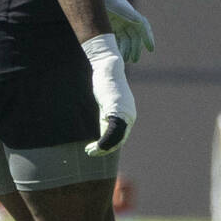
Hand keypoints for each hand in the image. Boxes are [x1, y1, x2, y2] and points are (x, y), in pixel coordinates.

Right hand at [81, 34, 135, 155]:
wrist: (107, 68)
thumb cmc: (104, 85)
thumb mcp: (106, 105)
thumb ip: (106, 118)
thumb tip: (99, 133)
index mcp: (128, 115)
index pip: (121, 137)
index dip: (109, 146)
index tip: (96, 150)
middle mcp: (130, 116)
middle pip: (119, 140)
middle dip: (106, 150)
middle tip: (92, 153)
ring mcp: (124, 113)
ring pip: (116, 139)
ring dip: (103, 148)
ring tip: (91, 151)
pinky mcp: (116, 110)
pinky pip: (112, 132)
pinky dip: (103, 142)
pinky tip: (93, 146)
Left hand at [104, 0, 154, 63]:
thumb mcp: (113, 3)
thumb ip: (123, 11)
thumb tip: (137, 21)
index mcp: (131, 14)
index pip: (143, 27)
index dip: (148, 38)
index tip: (151, 49)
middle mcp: (128, 20)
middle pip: (135, 37)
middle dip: (135, 49)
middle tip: (134, 60)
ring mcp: (120, 23)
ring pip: (127, 40)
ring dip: (127, 50)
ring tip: (125, 60)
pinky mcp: (112, 26)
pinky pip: (118, 39)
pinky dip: (119, 47)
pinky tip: (117, 54)